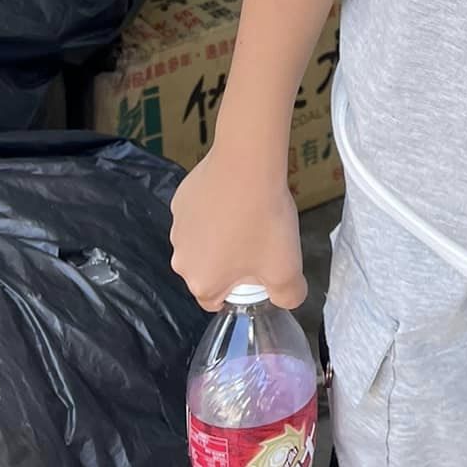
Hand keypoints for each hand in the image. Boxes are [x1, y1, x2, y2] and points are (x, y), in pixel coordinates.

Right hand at [170, 146, 306, 312]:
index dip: (243, 288)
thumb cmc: (264, 220)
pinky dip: (214, 211)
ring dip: (221, 236)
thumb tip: (286, 298)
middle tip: (259, 238)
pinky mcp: (180, 201)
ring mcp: (177, 228)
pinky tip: (234, 196)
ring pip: (203, 243)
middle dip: (232, 261)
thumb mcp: (288, 270)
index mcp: (202, 284)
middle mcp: (181, 260)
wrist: (248, 165)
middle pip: (210, 271)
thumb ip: (289, 296)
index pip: (219, 301)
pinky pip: (199, 216)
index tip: (261, 267)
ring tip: (249, 214)